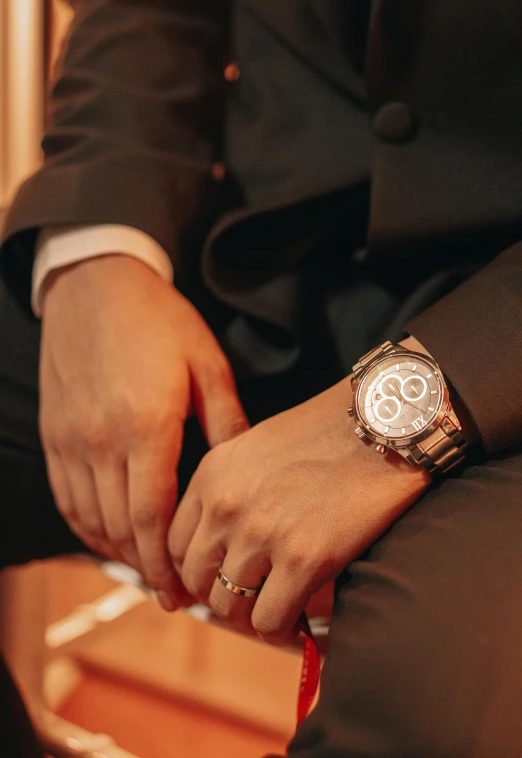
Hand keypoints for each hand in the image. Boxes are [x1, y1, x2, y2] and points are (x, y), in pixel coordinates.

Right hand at [39, 255, 248, 610]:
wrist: (97, 284)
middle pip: (120, 527)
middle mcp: (101, 439)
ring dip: (117, 552)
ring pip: (89, 517)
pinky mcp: (54, 432)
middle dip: (147, 568)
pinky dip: (86, 526)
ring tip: (146, 573)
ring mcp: (70, 437)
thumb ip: (226, 423)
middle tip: (172, 595)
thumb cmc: (159, 321)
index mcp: (146, 424)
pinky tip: (107, 537)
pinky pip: (65, 495)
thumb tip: (247, 470)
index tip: (183, 593)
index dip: (167, 563)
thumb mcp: (207, 364)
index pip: (152, 516)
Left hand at [169, 377, 430, 644]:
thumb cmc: (326, 432)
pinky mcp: (304, 560)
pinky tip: (301, 624)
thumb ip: (230, 488)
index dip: (195, 571)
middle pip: (197, 581)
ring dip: (252, 618)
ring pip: (229, 607)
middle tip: (251, 601)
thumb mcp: (256, 446)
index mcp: (211, 475)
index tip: (219, 579)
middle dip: (221, 597)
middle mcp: (226, 506)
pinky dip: (282, 630)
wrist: (381, 423)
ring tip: (278, 614)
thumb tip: (225, 540)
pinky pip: (270, 621)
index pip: (175, 545)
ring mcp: (262, 534)